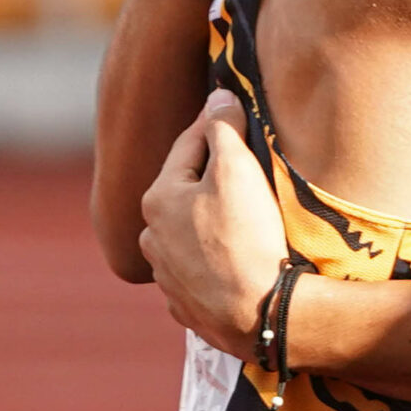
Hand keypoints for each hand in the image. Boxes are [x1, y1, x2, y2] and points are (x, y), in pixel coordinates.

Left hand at [139, 91, 289, 354]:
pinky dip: (213, 261)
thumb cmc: (246, 237)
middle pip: (185, 192)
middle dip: (210, 178)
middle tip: (245, 168)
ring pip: (189, 235)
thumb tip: (217, 95)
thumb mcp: (237, 169)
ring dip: (208, 222)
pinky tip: (235, 261)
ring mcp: (166, 277)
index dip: (216, 125)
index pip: (189, 145)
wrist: (259, 314)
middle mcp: (151, 238)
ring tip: (242, 219)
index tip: (235, 110)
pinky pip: (198, 272)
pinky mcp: (187, 307)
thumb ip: (223, 128)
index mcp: (158, 198)